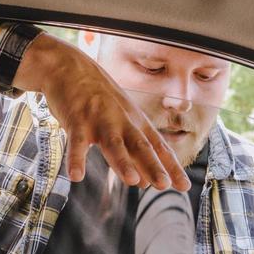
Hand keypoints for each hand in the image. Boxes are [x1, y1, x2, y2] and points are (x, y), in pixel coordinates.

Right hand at [13, 34, 188, 190]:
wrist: (69, 66)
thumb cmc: (97, 98)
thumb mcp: (120, 122)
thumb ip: (132, 152)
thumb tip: (144, 183)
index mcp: (136, 122)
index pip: (158, 147)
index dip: (172, 167)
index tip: (184, 186)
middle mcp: (122, 121)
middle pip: (141, 146)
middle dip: (153, 166)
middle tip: (164, 185)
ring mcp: (99, 120)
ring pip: (114, 143)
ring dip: (123, 162)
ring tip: (132, 181)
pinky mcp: (76, 120)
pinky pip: (76, 142)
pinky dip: (76, 159)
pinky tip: (76, 176)